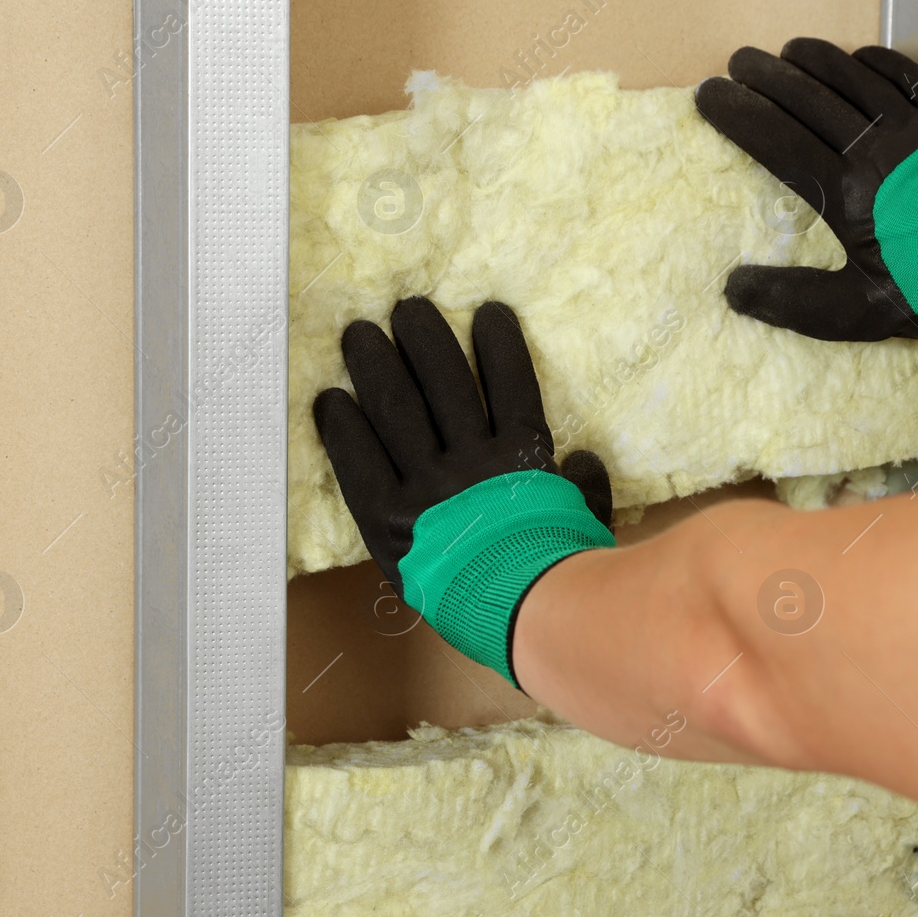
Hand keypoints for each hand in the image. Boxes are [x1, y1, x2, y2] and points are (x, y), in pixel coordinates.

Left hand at [313, 296, 614, 688]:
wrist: (526, 610)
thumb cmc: (562, 569)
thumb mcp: (587, 522)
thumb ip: (585, 488)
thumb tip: (583, 460)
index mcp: (523, 457)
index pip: (511, 384)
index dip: (499, 345)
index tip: (487, 311)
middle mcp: (471, 458)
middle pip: (442, 382)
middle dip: (423, 338)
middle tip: (404, 307)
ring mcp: (428, 484)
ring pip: (397, 409)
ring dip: (376, 366)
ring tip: (358, 334)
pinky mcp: (388, 516)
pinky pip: (360, 462)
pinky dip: (344, 428)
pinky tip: (329, 399)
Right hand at [697, 39, 917, 366]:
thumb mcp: (853, 313)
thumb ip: (790, 301)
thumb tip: (732, 288)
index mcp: (845, 192)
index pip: (775, 139)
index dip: (736, 113)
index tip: (708, 95)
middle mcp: (876, 148)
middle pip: (807, 97)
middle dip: (765, 76)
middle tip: (738, 63)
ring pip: (853, 76)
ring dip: (814, 59)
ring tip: (787, 51)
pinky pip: (907, 74)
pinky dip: (874, 61)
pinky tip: (855, 58)